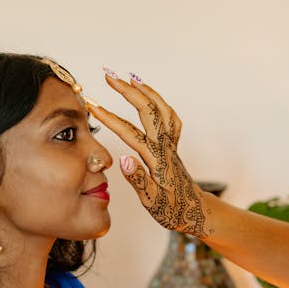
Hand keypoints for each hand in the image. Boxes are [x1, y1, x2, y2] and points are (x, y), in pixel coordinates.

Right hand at [85, 74, 208, 235]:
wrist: (197, 213)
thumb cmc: (173, 211)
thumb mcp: (153, 203)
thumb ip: (138, 181)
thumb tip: (124, 160)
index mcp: (156, 159)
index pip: (129, 133)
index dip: (109, 117)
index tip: (92, 104)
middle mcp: (165, 147)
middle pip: (148, 110)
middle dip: (127, 90)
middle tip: (108, 74)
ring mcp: (171, 144)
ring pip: (161, 109)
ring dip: (145, 90)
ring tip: (129, 77)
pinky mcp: (174, 146)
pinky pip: (170, 117)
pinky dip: (159, 102)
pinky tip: (150, 97)